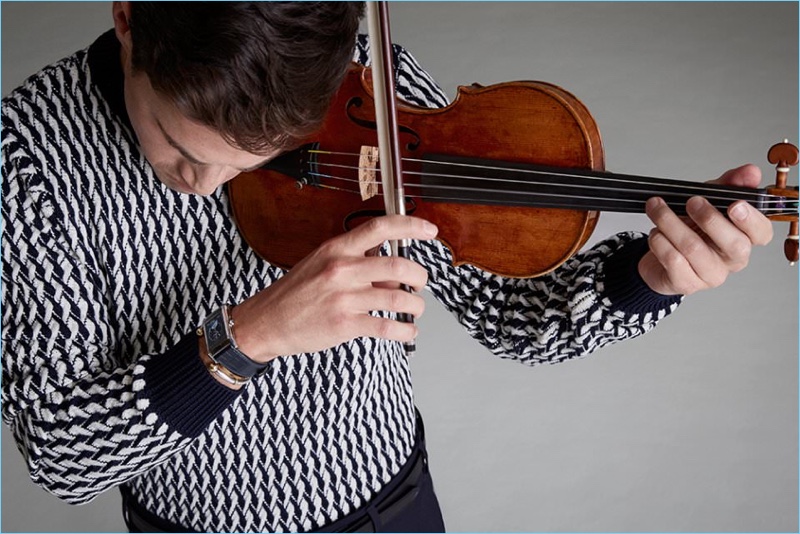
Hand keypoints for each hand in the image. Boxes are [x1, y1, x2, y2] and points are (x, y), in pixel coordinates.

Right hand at [230, 215, 437, 361]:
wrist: (268, 321)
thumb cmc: (297, 292)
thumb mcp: (322, 263)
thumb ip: (357, 261)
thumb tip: (392, 267)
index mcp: (338, 249)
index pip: (380, 228)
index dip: (411, 226)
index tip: (429, 231)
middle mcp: (342, 270)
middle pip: (398, 266)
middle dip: (419, 276)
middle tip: (420, 282)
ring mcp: (344, 298)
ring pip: (398, 299)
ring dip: (416, 306)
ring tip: (414, 309)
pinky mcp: (345, 324)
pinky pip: (388, 327)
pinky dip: (405, 330)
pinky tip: (406, 330)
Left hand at [638, 164, 773, 294]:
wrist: (658, 258)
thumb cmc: (690, 228)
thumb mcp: (709, 200)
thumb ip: (729, 185)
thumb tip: (750, 172)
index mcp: (744, 238)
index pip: (762, 233)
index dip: (751, 220)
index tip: (735, 204)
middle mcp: (732, 260)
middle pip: (733, 244)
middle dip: (709, 218)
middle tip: (692, 201)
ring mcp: (710, 274)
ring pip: (694, 248)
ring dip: (670, 222)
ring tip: (657, 209)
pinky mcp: (686, 283)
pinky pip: (673, 260)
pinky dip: (660, 241)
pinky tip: (656, 233)